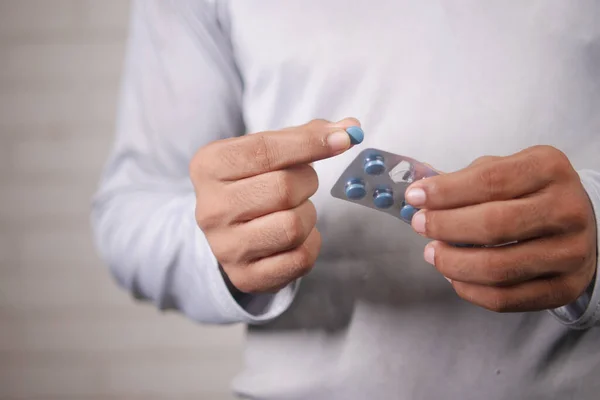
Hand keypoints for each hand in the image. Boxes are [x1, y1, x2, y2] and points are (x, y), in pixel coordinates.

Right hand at [190, 119, 360, 293]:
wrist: (230, 230)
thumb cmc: (253, 181)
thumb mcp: (267, 150)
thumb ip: (306, 136)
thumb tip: (351, 129)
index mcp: (209, 167)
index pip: (265, 150)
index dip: (310, 143)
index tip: (343, 139)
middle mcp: (210, 208)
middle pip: (284, 189)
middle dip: (307, 183)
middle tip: (302, 184)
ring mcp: (225, 247)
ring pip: (293, 226)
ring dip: (308, 215)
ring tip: (294, 210)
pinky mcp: (245, 277)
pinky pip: (300, 259)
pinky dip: (310, 243)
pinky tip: (296, 237)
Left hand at [405, 145, 596, 312]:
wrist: (579, 224)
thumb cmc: (531, 194)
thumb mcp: (506, 170)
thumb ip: (464, 179)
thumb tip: (420, 192)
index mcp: (548, 169)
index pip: (489, 180)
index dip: (445, 191)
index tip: (415, 197)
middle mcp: (567, 209)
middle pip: (493, 224)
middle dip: (445, 226)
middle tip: (420, 225)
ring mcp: (570, 252)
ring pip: (497, 267)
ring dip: (452, 262)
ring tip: (432, 253)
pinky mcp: (564, 288)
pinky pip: (505, 298)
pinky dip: (468, 289)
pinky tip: (453, 276)